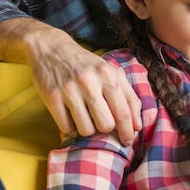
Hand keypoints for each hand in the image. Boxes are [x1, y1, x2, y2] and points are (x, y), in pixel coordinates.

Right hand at [27, 34, 141, 144]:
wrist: (51, 48)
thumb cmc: (87, 65)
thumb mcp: (111, 73)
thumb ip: (128, 97)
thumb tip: (137, 127)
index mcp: (108, 75)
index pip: (124, 112)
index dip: (128, 132)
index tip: (128, 140)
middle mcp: (90, 82)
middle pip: (106, 125)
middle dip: (106, 129)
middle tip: (101, 123)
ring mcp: (69, 90)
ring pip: (86, 130)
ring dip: (87, 129)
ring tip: (84, 117)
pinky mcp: (52, 97)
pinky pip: (67, 128)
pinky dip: (70, 128)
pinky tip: (70, 116)